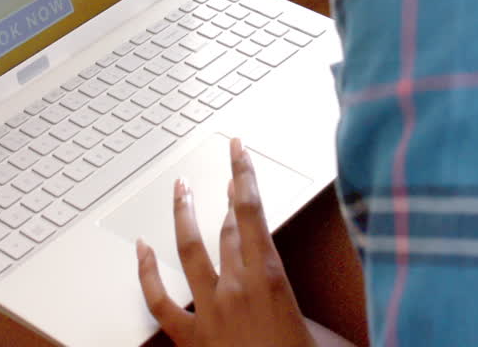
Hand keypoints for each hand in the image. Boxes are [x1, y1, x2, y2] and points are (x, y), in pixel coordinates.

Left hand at [136, 138, 315, 346]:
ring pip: (189, 251)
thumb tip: (337, 302)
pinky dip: (146, 273)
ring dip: (184, 216)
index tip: (237, 149)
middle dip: (226, 198)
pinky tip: (140, 251)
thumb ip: (320, 310)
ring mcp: (209, 311)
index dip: (243, 174)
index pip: (252, 210)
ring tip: (180, 190)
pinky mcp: (191, 338)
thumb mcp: (329, 336)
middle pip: (226, 228)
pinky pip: (161, 301)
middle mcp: (235, 287)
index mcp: (270, 278)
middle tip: (225, 177)